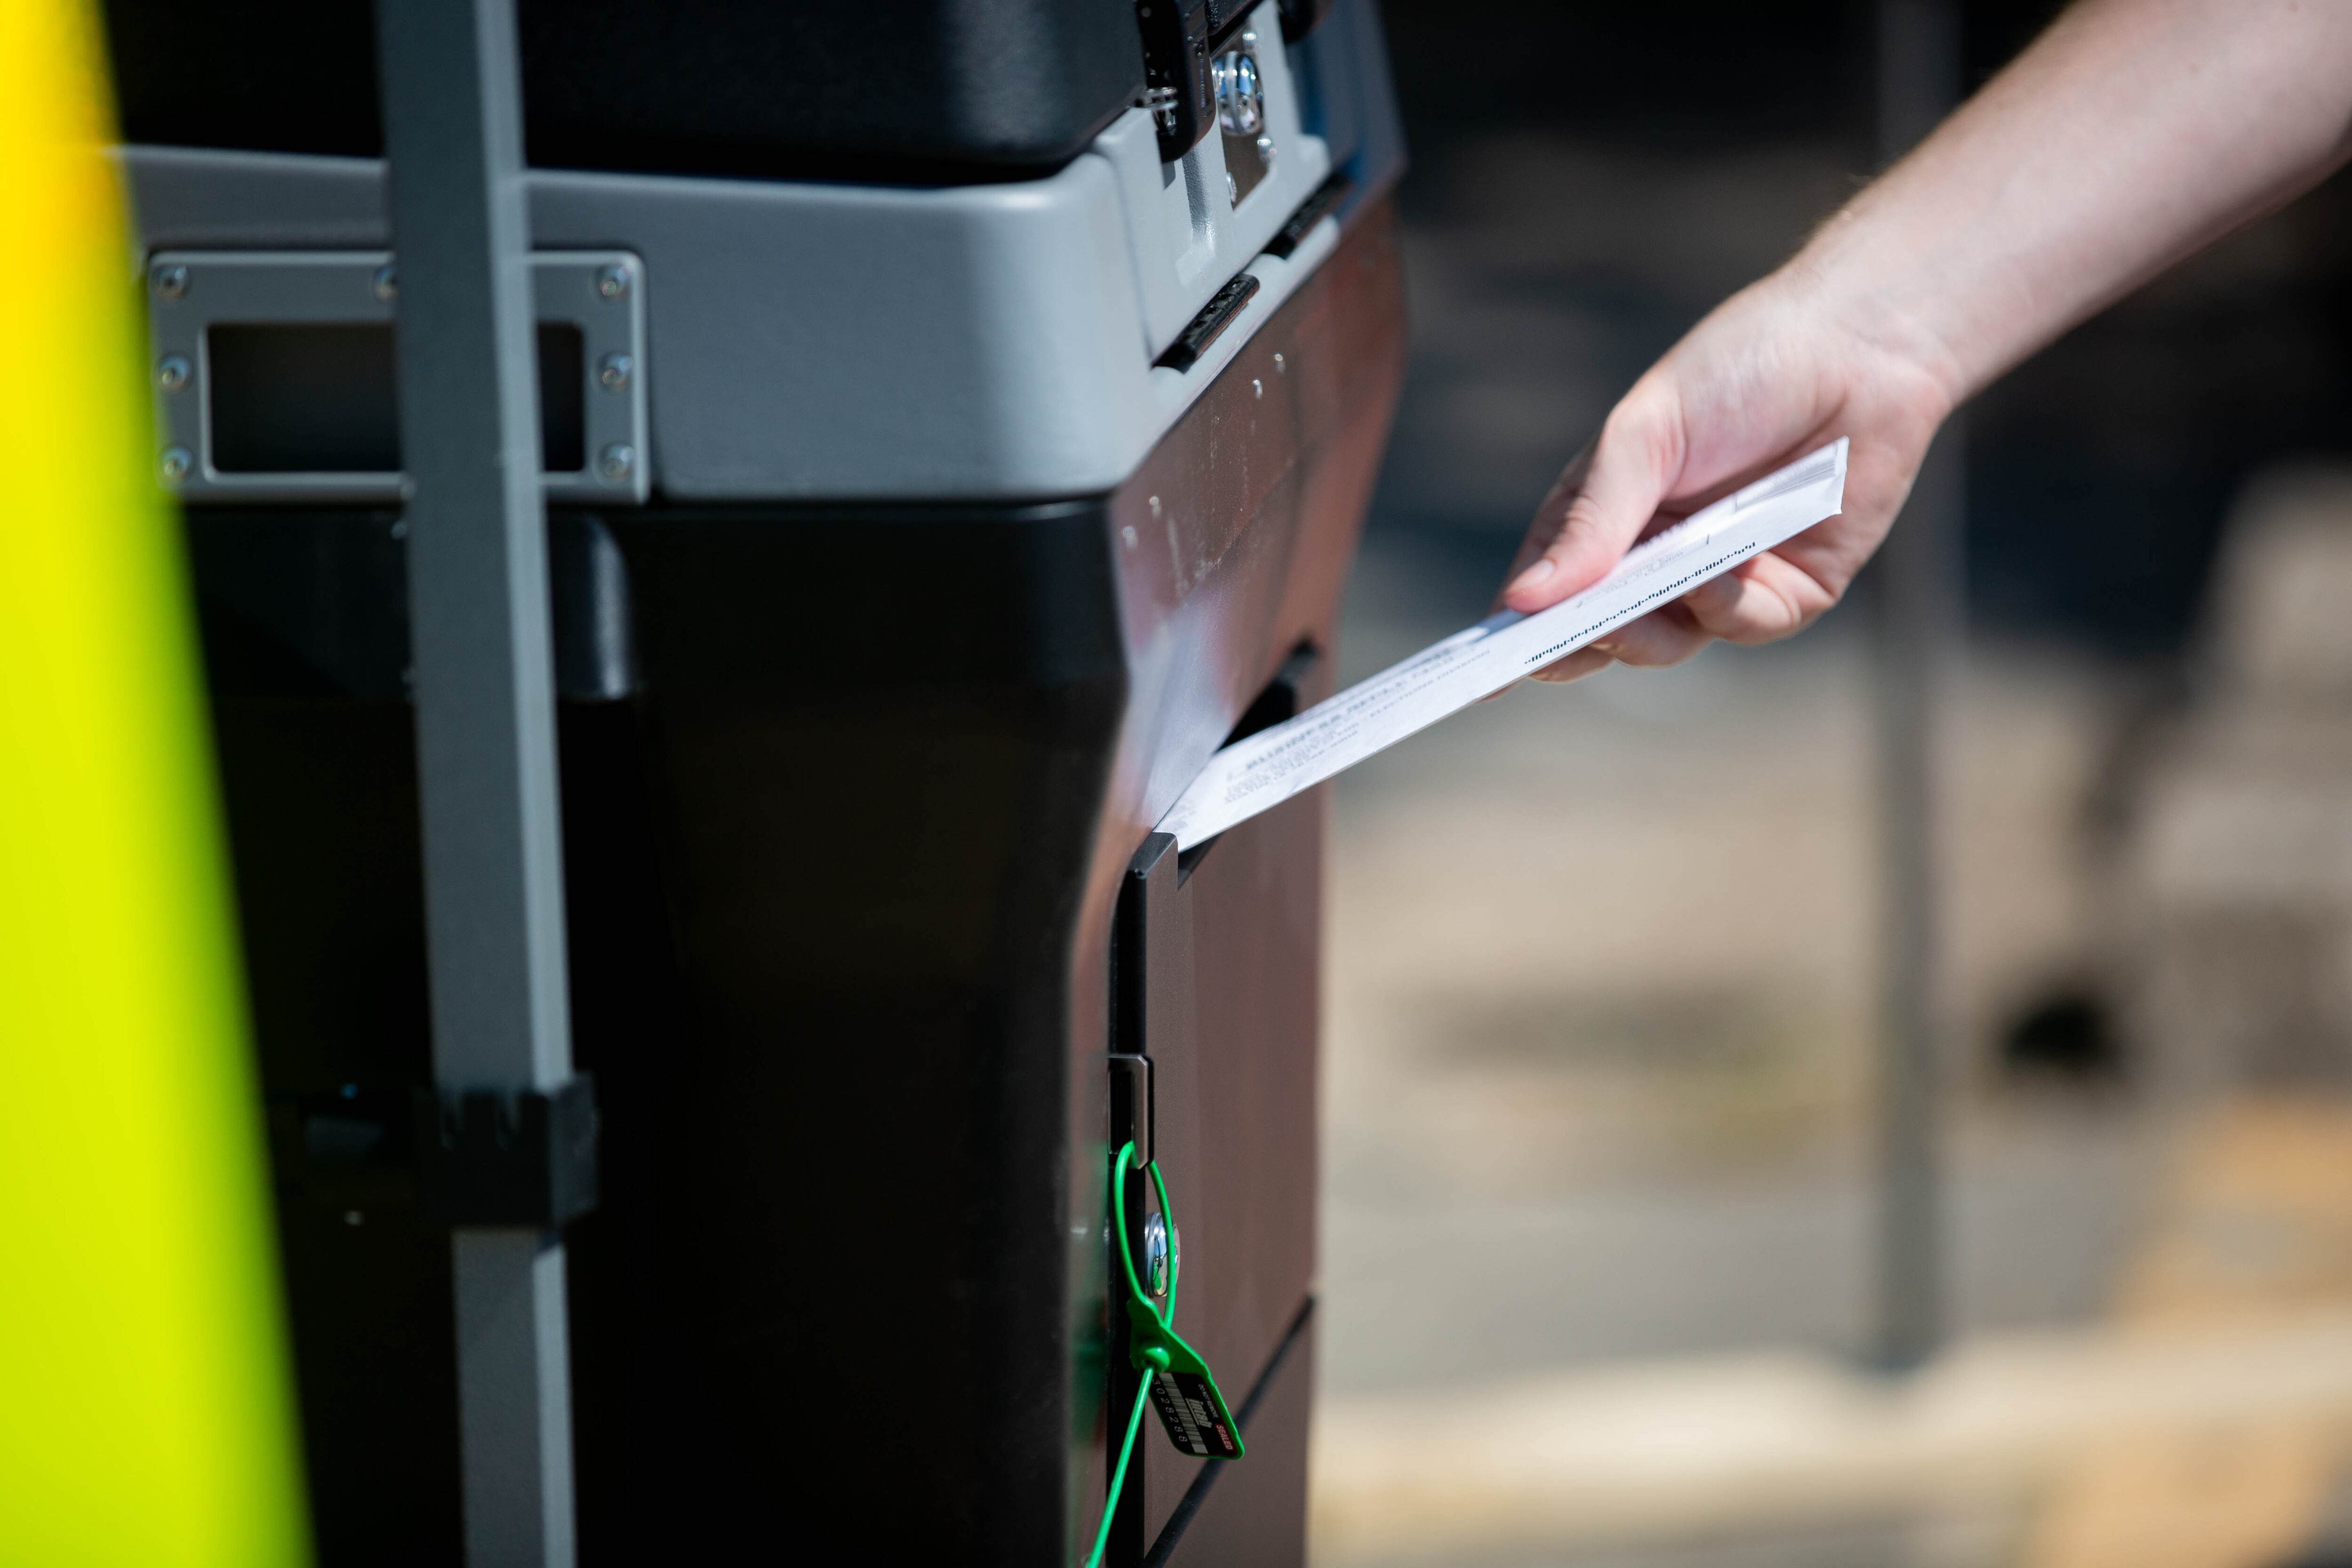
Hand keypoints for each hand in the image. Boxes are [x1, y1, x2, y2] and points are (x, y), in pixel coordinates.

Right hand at [1497, 268, 1958, 682]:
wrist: (1859, 347)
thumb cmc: (1740, 367)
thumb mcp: (1644, 435)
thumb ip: (1591, 520)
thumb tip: (1524, 600)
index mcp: (1607, 513)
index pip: (1547, 585)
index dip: (1515, 629)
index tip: (1484, 669)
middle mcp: (1658, 555)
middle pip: (1599, 630)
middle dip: (1579, 640)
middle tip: (1564, 642)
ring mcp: (1721, 578)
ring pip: (1665, 644)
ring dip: (1646, 633)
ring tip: (1644, 602)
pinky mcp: (1788, 590)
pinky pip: (1742, 627)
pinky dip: (1722, 611)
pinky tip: (1718, 577)